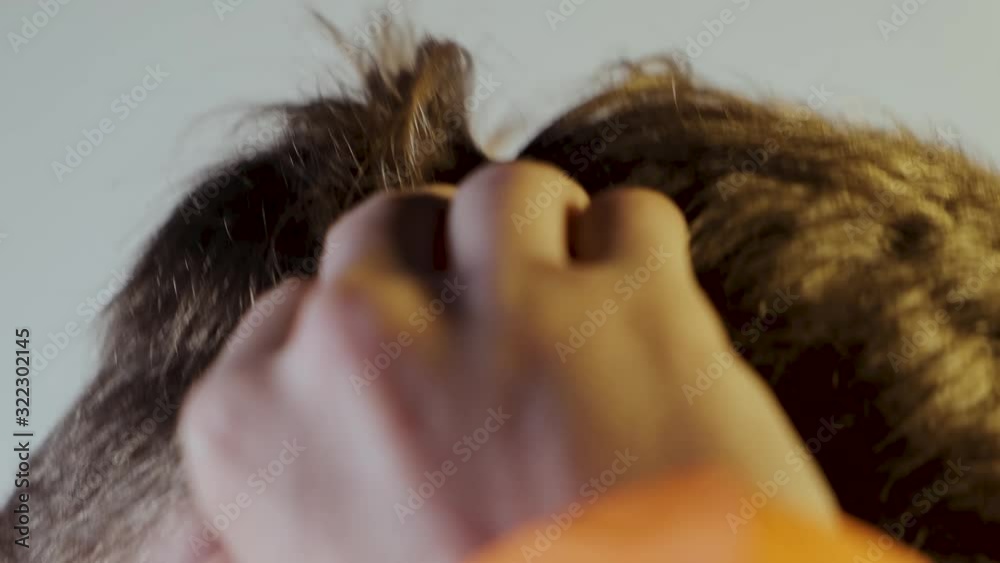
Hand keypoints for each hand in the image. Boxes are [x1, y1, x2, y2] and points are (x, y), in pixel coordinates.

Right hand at [178, 161, 836, 562]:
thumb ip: (244, 522)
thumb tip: (185, 528)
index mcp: (255, 427)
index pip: (290, 314)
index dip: (363, 331)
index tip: (405, 358)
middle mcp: (360, 347)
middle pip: (387, 230)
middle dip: (439, 269)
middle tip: (494, 328)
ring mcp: (502, 313)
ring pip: (504, 194)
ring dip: (538, 240)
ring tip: (570, 313)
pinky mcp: (635, 304)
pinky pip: (628, 215)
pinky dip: (639, 257)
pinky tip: (646, 323)